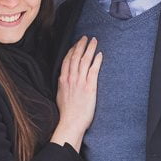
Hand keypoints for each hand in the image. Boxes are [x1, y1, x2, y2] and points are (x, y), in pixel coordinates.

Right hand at [52, 36, 101, 150]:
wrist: (71, 122)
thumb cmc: (66, 112)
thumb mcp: (60, 95)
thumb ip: (63, 84)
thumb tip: (64, 79)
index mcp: (63, 79)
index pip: (67, 60)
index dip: (72, 50)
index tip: (76, 44)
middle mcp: (71, 78)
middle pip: (76, 56)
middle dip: (81, 45)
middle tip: (85, 37)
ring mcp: (80, 81)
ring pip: (85, 60)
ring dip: (90, 49)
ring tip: (94, 41)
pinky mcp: (90, 87)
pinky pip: (94, 70)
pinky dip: (97, 61)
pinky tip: (100, 54)